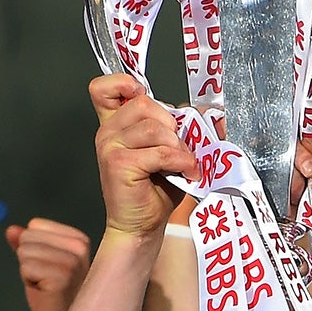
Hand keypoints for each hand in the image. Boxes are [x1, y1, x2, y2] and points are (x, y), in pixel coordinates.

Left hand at [7, 218, 93, 310]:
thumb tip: (11, 229)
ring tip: (47, 289)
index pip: (35, 226)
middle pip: (27, 238)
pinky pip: (25, 267)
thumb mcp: (40, 266)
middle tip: (47, 282)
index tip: (50, 271)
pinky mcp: (62, 277)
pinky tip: (46, 295)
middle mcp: (80, 247)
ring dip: (29, 274)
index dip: (34, 250)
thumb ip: (26, 244)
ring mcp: (72, 262)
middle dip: (30, 261)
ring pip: (24, 252)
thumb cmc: (54, 299)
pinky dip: (29, 283)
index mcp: (79, 239)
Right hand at [91, 74, 193, 241]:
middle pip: (145, 104)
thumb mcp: (168, 150)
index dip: (124, 84)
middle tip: (179, 149)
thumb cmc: (154, 191)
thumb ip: (177, 127)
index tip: (145, 100)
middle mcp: (108, 132)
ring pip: (155, 128)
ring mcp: (110, 147)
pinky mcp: (120, 164)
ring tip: (184, 164)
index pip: (105, 88)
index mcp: (116, 124)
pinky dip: (181, 162)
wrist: (141, 226)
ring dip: (178, 147)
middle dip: (171, 125)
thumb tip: (206, 110)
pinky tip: (186, 173)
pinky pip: (161, 151)